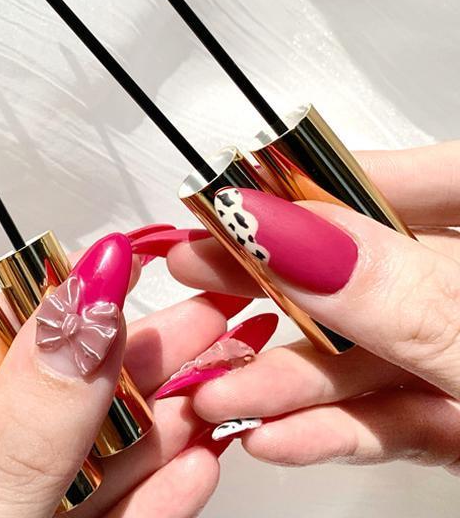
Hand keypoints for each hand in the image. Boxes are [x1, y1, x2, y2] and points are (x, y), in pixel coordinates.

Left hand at [0, 231, 249, 516]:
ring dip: (149, 433)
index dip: (31, 322)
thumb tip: (78, 305)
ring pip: (66, 479)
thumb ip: (15, 435)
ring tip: (214, 371)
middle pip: (19, 419)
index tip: (104, 273)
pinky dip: (145, 506)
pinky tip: (191, 460)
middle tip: (192, 311)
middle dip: (115, 367)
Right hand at [159, 142, 459, 473]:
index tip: (239, 192)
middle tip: (198, 268)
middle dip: (276, 278)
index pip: (417, 180)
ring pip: (368, 356)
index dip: (319, 179)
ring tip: (216, 388)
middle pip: (368, 267)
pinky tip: (270, 435)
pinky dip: (329, 430)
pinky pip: (390, 419)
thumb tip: (282, 232)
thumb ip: (398, 294)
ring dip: (286, 379)